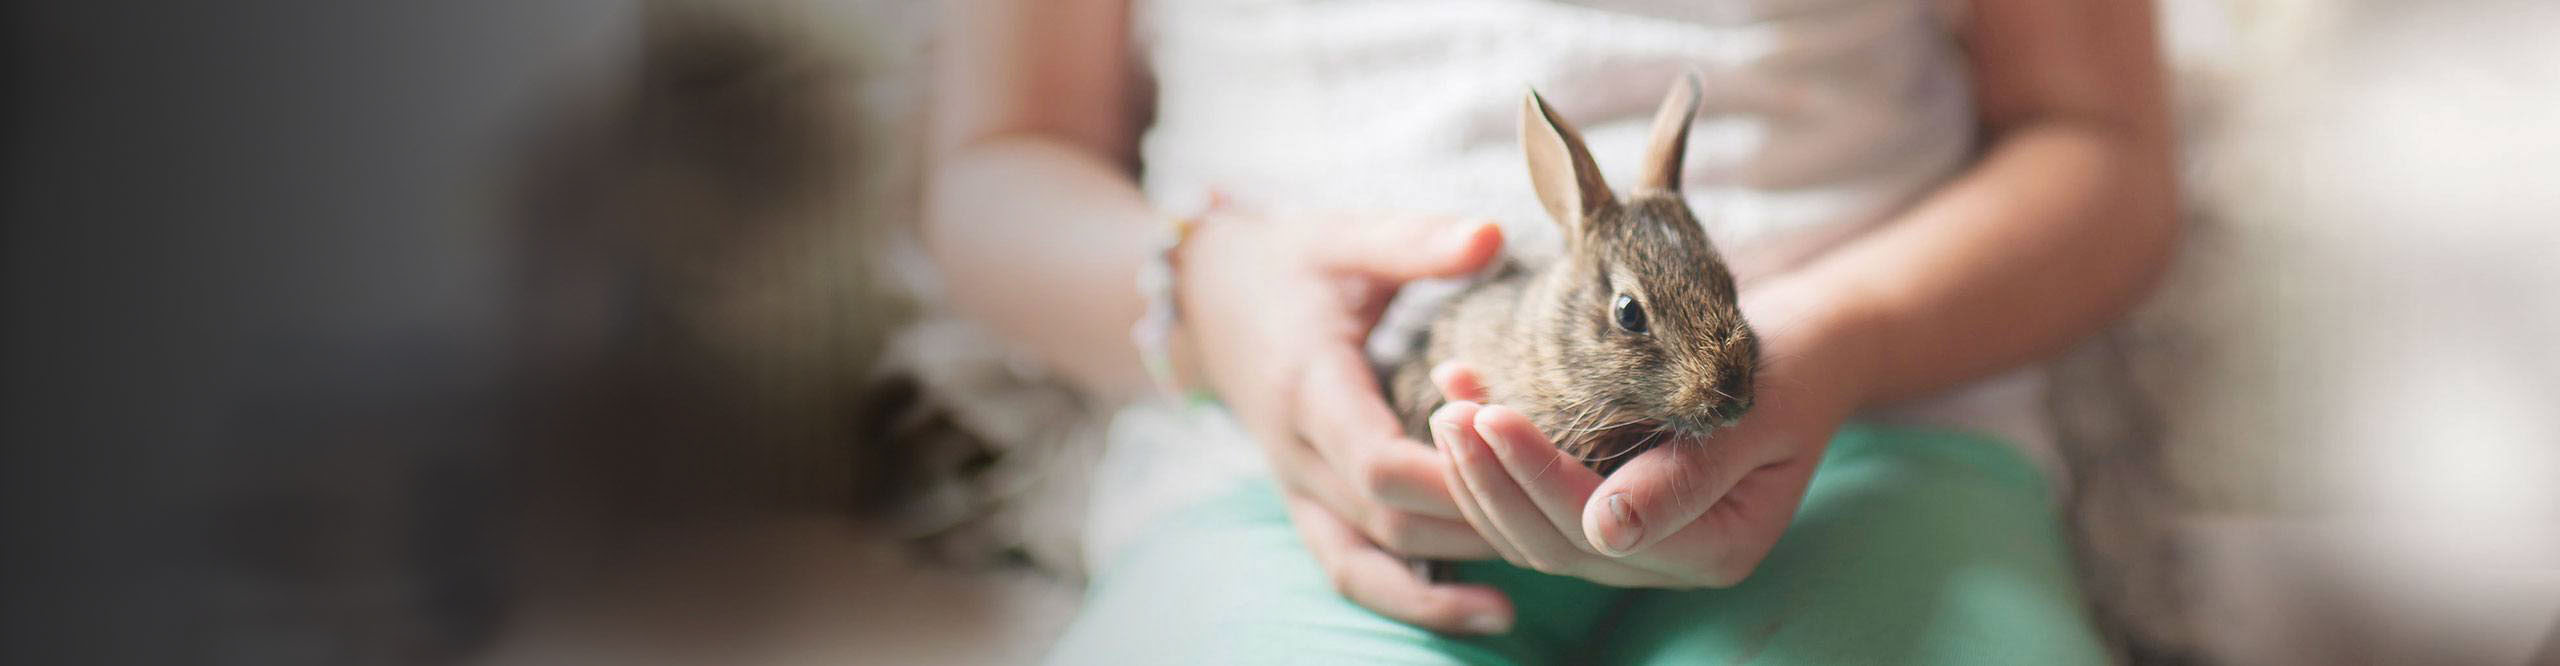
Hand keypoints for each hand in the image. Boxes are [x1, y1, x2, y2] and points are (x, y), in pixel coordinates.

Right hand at [1177, 205, 1516, 632]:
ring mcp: (1297, 486)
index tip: (1521, 464)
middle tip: (1558, 523)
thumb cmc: (1288, 264)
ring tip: (1520, 597)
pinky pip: (1352, 568)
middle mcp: (1296, 451)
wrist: (1206, 299)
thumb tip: (1492, 234)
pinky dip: (1409, 599)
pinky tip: (1482, 611)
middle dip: (1470, 526)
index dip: (1449, 473)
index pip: (1374, 457)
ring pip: (1368, 559)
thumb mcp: (1347, 239)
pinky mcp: (1308, 503)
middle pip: (1387, 518)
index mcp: (1308, 385)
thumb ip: (1416, 244)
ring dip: (1443, 583)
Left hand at [1428, 284, 1873, 587]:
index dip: (1539, 476)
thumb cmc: (1788, 370)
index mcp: (1715, 548)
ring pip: (1530, 536)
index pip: (1601, 527)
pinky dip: (1491, 465)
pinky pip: (1532, 507)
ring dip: (1477, 476)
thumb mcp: (1755, 412)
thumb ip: (1688, 474)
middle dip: (1492, 479)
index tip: (1491, 415)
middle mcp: (1668, 562)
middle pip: (1554, 543)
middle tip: (1451, 410)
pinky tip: (1463, 402)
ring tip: (1448, 405)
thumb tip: (1608, 530)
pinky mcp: (1603, 517)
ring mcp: (1634, 547)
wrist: (1805, 351)